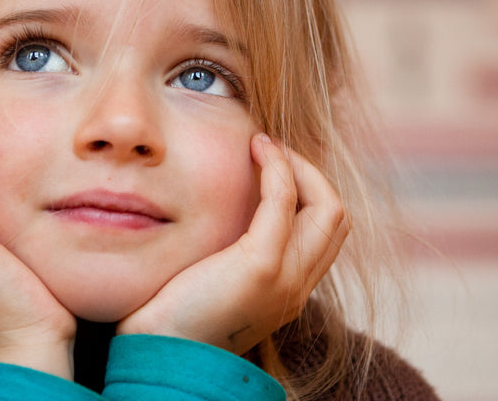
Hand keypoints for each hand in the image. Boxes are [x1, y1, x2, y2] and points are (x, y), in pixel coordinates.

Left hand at [117, 134, 347, 353]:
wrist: (160, 351)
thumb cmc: (173, 316)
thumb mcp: (215, 279)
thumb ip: (232, 252)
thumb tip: (226, 211)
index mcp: (290, 291)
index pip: (327, 231)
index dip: (310, 191)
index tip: (274, 166)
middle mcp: (298, 287)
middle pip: (337, 216)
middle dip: (310, 173)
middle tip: (271, 151)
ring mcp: (286, 278)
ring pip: (326, 205)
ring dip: (297, 164)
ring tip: (264, 145)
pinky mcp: (261, 266)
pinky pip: (284, 201)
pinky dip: (277, 166)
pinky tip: (255, 149)